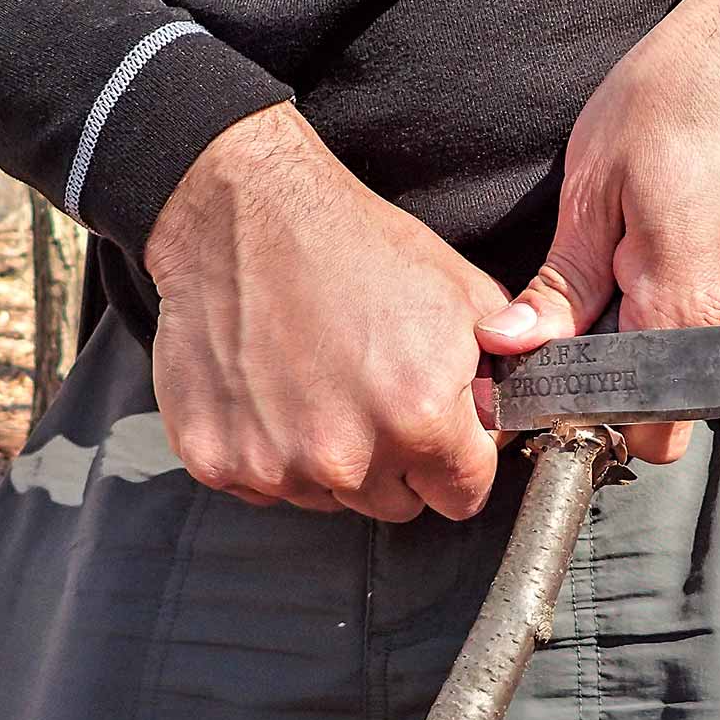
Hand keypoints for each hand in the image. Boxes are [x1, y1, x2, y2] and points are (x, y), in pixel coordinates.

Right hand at [145, 103, 509, 519]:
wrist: (247, 213)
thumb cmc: (354, 243)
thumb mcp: (462, 294)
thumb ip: (499, 376)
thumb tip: (503, 424)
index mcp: (419, 418)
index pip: (462, 496)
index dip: (458, 463)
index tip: (442, 438)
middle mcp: (347, 455)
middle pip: (395, 505)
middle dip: (395, 461)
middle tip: (371, 391)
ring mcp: (275, 464)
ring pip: (328, 498)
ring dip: (329, 457)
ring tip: (318, 379)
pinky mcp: (215, 459)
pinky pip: (261, 487)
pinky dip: (268, 450)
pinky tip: (271, 389)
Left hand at [475, 0, 719, 463]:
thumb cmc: (680, 95)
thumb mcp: (594, 186)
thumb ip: (559, 284)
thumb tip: (510, 345)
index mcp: (686, 307)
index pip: (636, 423)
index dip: (582, 413)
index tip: (541, 377)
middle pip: (667, 414)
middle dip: (613, 391)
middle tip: (566, 326)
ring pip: (691, 378)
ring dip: (643, 353)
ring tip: (607, 281)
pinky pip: (715, 338)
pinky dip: (674, 324)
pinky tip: (644, 265)